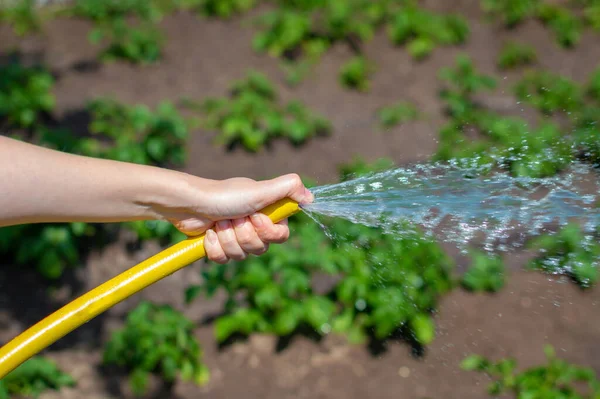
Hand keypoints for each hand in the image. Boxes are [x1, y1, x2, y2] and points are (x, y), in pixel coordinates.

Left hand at [155, 173, 312, 262]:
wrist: (190, 204)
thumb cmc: (225, 195)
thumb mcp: (260, 190)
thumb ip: (289, 188)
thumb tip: (311, 198)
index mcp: (267, 213)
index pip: (281, 236)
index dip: (267, 231)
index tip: (255, 217)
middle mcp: (254, 225)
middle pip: (260, 248)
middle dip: (243, 234)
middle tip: (232, 217)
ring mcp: (236, 237)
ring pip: (241, 256)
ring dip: (227, 239)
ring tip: (219, 223)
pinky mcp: (219, 247)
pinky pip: (224, 260)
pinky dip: (214, 247)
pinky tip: (208, 233)